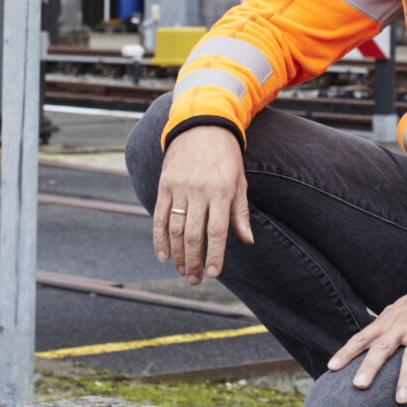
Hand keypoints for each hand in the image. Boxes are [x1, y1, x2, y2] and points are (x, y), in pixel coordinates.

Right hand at [152, 127, 252, 284]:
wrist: (201, 125)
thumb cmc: (225, 156)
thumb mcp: (240, 181)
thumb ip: (240, 212)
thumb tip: (247, 241)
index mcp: (222, 191)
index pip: (217, 231)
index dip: (214, 255)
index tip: (213, 274)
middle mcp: (199, 191)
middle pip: (194, 234)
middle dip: (193, 261)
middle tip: (194, 280)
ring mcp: (179, 188)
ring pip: (176, 229)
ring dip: (178, 254)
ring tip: (182, 271)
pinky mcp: (164, 185)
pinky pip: (159, 216)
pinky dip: (159, 238)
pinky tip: (163, 256)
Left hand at [329, 292, 406, 404]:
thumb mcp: (391, 317)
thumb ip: (376, 334)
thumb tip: (352, 355)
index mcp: (385, 323)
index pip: (361, 338)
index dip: (346, 352)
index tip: (332, 368)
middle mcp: (401, 326)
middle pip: (383, 347)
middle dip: (370, 366)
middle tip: (359, 385)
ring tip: (401, 401)